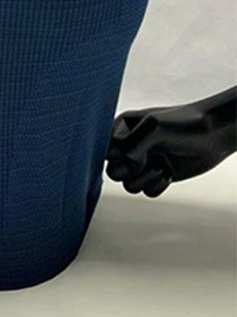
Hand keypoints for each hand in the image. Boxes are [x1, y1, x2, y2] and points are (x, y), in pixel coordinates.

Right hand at [105, 103, 228, 197]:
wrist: (212, 135)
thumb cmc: (183, 124)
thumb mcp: (153, 127)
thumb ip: (132, 146)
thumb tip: (126, 168)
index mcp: (122, 127)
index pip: (103, 149)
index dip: (117, 154)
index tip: (132, 148)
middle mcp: (129, 146)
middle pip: (113, 172)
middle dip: (132, 170)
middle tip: (148, 158)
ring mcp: (142, 162)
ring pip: (129, 185)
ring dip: (147, 178)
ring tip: (162, 163)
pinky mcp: (155, 176)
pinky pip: (146, 192)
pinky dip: (158, 185)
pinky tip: (169, 171)